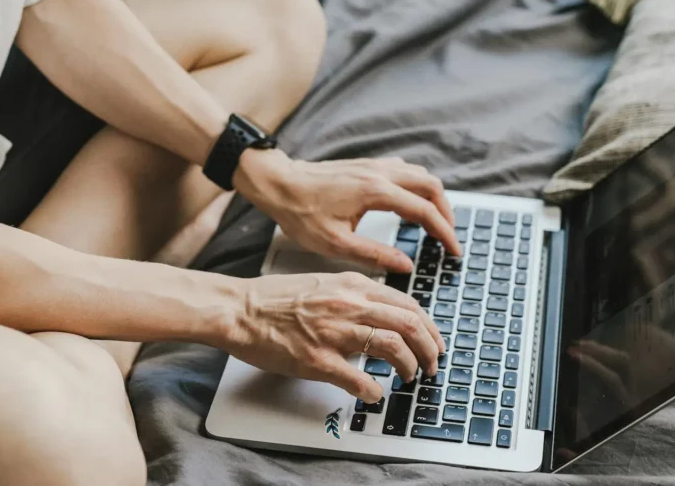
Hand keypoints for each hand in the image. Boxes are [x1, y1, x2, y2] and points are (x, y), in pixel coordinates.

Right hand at [223, 271, 444, 401]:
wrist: (240, 309)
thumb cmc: (277, 298)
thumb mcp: (326, 281)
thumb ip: (357, 294)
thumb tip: (386, 312)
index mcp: (353, 285)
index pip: (409, 304)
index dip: (429, 326)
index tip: (434, 340)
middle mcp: (349, 305)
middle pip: (410, 325)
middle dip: (429, 348)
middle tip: (432, 364)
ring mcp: (334, 333)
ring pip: (393, 348)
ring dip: (409, 367)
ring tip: (409, 377)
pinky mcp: (317, 360)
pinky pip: (358, 379)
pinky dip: (374, 390)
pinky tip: (375, 394)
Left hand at [234, 149, 461, 271]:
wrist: (277, 183)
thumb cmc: (300, 213)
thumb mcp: (335, 244)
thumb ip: (374, 255)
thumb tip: (405, 265)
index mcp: (375, 192)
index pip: (424, 211)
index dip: (444, 233)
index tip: (453, 250)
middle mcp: (379, 173)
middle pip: (431, 186)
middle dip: (446, 212)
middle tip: (448, 238)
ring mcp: (374, 165)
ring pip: (420, 174)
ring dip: (434, 196)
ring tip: (436, 222)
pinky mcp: (366, 164)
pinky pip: (404, 169)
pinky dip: (418, 185)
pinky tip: (412, 201)